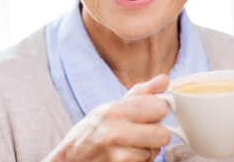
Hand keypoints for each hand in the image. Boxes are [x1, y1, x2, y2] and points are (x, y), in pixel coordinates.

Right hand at [44, 74, 170, 161]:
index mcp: (115, 110)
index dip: (158, 113)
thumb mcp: (112, 108)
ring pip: (154, 152)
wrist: (68, 160)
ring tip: (128, 147)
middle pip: (163, 134)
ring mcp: (115, 154)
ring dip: (145, 152)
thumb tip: (164, 79)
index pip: (160, 108)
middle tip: (141, 134)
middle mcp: (114, 131)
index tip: (149, 116)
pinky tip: (124, 158)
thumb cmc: (93, 132)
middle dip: (156, 136)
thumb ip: (141, 94)